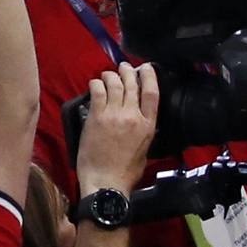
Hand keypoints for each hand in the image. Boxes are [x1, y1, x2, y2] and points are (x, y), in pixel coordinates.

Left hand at [76, 64, 159, 197]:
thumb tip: (142, 121)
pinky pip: (97, 92)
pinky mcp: (96, 117)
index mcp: (148, 125)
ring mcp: (114, 115)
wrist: (106, 180)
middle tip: (124, 67)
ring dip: (111, 75)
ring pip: (114, 85)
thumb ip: (144, 131)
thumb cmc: (126, 171)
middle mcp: (133, 116)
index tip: (146, 67)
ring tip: (108, 74)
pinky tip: (95, 83)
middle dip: (128, 71)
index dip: (150, 76)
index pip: (152, 93)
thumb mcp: (145, 149)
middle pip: (132, 85)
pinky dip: (96, 84)